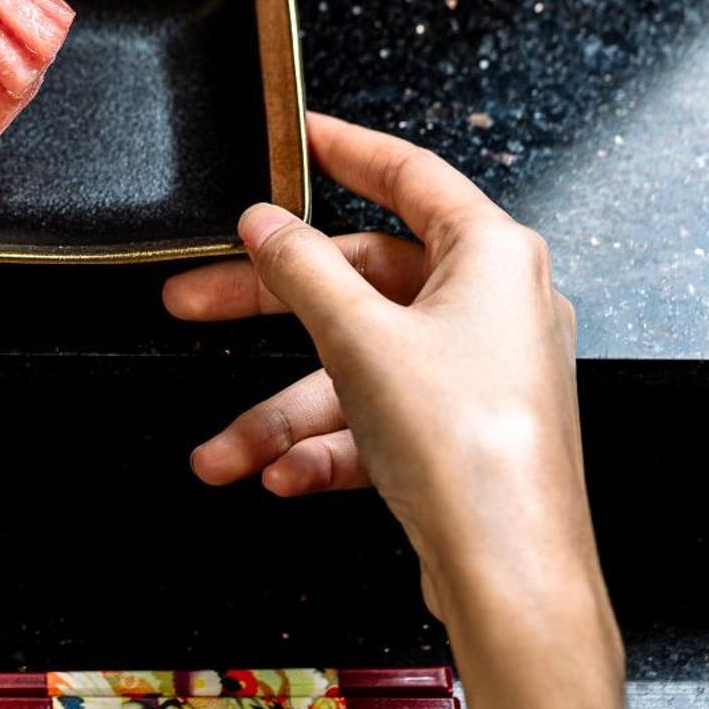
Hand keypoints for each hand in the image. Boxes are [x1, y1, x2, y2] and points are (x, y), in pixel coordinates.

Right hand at [165, 112, 635, 708]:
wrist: (511, 573)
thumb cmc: (470, 450)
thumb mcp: (360, 339)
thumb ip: (303, 272)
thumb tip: (264, 224)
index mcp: (491, 255)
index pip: (409, 174)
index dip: (347, 149)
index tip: (301, 135)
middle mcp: (493, 305)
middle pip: (361, 280)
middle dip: (270, 305)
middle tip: (196, 297)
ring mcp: (477, 372)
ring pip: (358, 366)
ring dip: (285, 411)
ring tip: (224, 451)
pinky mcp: (460, 433)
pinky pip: (377, 421)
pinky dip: (327, 446)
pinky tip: (283, 475)